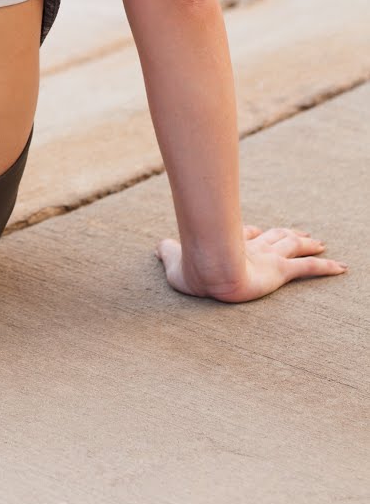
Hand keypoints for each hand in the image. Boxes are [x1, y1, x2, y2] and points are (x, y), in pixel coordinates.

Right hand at [156, 224, 348, 302]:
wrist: (207, 272)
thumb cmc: (190, 270)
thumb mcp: (173, 261)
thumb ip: (169, 252)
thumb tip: (159, 245)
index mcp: (228, 243)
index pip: (246, 235)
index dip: (252, 233)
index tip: (256, 231)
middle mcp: (251, 247)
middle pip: (274, 236)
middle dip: (285, 233)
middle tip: (298, 232)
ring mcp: (267, 257)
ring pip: (292, 246)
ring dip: (307, 243)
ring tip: (319, 241)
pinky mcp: (280, 271)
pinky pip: (308, 268)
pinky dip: (326, 267)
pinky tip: (342, 268)